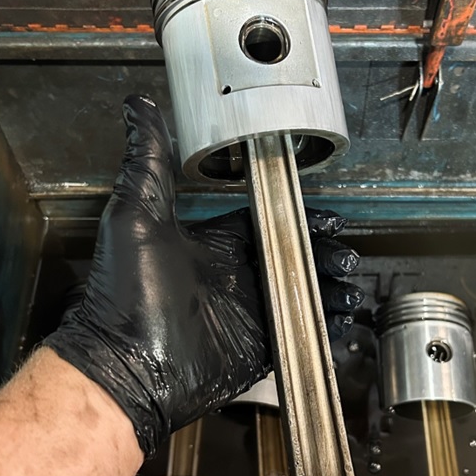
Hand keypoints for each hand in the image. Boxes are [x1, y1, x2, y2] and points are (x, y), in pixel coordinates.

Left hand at [45, 95, 362, 455]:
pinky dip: (322, 328)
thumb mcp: (137, 215)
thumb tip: (138, 107)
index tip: (330, 218)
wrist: (126, 368)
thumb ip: (147, 160)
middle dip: (324, 256)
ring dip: (329, 290)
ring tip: (350, 290)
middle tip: (345, 257)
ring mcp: (247, 315)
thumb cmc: (125, 293)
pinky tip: (340, 322)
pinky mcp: (256, 350)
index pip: (266, 222)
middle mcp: (232, 277)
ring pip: (302, 296)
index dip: (300, 218)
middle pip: (293, 258)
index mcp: (211, 244)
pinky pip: (297, 333)